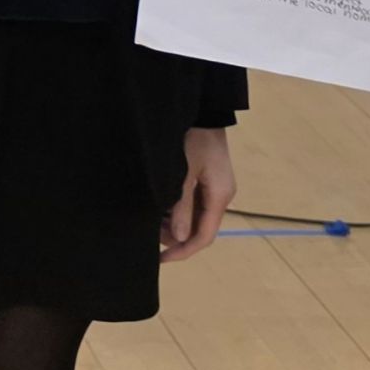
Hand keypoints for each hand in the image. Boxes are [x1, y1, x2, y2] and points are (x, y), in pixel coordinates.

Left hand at [161, 127, 234, 260]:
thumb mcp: (183, 173)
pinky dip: (176, 209)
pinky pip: (193, 203)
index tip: (161, 259)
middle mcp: (220, 196)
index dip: (183, 251)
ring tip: (151, 220)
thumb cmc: (193, 139)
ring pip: (195, 217)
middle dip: (175, 236)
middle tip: (148, 234)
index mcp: (219, 197)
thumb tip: (179, 238)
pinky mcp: (207, 179)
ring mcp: (215, 187)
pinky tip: (159, 206)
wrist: (204, 110)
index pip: (203, 236)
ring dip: (174, 223)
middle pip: (199, 229)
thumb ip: (181, 206)